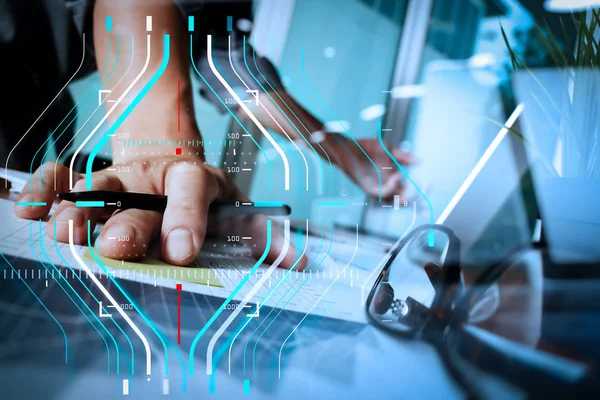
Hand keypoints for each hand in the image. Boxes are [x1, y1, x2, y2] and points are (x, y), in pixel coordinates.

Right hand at [14, 158, 304, 268]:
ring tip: (64, 231)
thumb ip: (266, 237)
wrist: (172, 164)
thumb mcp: (240, 212)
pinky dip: (45, 189)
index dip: (187, 218)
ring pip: (96, 188)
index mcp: (195, 180)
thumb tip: (300, 261)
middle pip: (139, 196)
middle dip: (128, 223)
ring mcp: (120, 178)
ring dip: (79, 209)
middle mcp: (154, 177)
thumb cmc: (207, 200)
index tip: (182, 250)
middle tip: (117, 247)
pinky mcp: (90, 183)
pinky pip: (63, 179)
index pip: (192, 193)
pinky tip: (29, 207)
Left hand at [322, 133, 415, 200]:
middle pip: (405, 200)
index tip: (431, 182)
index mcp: (392, 179)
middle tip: (424, 185)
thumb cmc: (366, 148)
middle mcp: (386, 187)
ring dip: (403, 192)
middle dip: (416, 197)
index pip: (410, 191)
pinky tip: (396, 176)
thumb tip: (419, 160)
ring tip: (407, 180)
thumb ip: (403, 156)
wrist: (347, 147)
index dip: (421, 192)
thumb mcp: (388, 150)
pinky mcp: (367, 188)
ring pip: (394, 200)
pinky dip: (391, 188)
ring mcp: (377, 189)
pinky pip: (382, 194)